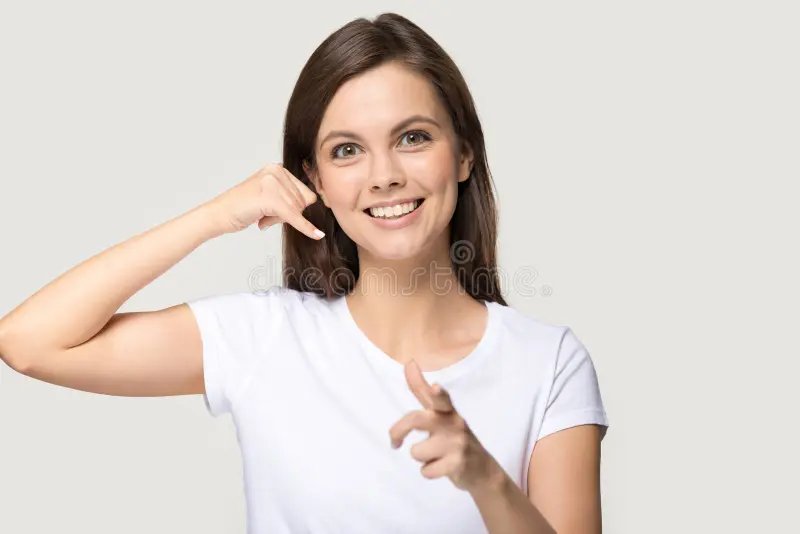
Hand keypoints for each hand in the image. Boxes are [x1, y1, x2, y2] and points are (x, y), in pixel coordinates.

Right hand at [203, 161, 324, 238]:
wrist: (219, 214)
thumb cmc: (243, 207)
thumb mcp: (269, 194)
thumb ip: (288, 195)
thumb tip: (314, 201)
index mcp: (277, 168)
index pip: (306, 193)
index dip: (295, 207)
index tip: (276, 209)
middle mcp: (276, 171)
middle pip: (303, 202)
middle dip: (287, 213)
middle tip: (264, 213)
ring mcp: (273, 183)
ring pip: (298, 210)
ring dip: (280, 219)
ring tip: (261, 214)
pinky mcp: (271, 199)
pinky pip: (295, 217)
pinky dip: (306, 228)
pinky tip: (317, 235)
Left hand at [388, 359, 500, 492]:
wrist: (483, 470)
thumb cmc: (454, 438)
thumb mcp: (442, 413)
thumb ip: (422, 390)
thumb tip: (409, 362)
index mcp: (448, 410)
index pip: (442, 398)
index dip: (437, 393)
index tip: (434, 387)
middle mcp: (454, 423)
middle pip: (415, 420)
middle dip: (397, 431)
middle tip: (394, 442)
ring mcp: (457, 444)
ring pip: (416, 451)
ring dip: (421, 458)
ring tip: (437, 456)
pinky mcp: (457, 464)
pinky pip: (425, 471)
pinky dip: (429, 472)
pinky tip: (443, 468)